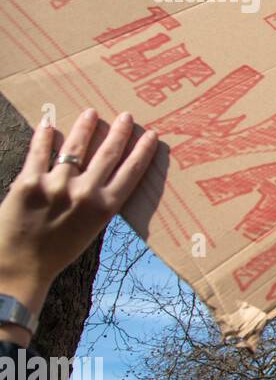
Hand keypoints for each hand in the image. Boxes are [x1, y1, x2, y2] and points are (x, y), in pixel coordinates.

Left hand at [0, 109, 157, 344]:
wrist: (21, 267)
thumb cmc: (58, 251)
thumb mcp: (90, 229)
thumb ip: (98, 203)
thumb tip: (102, 173)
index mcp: (104, 208)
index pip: (131, 172)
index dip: (142, 151)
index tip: (150, 135)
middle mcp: (84, 194)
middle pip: (107, 154)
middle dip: (118, 132)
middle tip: (125, 116)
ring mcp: (56, 186)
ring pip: (74, 147)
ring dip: (85, 127)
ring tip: (91, 113)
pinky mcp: (28, 183)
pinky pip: (39, 154)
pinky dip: (45, 138)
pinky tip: (49, 126)